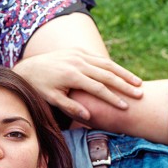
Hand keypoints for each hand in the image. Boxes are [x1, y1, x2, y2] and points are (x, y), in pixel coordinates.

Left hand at [12, 49, 143, 122]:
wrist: (28, 68)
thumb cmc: (40, 87)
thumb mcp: (51, 99)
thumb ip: (70, 107)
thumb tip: (88, 116)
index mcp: (71, 75)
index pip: (98, 88)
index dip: (112, 98)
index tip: (125, 107)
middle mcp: (77, 62)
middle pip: (107, 74)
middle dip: (125, 85)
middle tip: (139, 94)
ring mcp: (78, 54)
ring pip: (106, 64)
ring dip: (123, 73)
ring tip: (138, 83)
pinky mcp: (78, 51)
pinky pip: (99, 58)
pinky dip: (113, 66)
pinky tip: (123, 74)